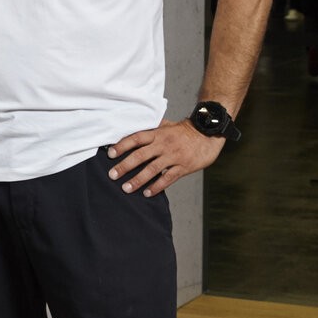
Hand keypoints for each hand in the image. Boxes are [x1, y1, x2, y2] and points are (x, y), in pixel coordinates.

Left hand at [106, 119, 224, 197]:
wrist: (208, 134)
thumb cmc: (184, 130)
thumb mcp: (166, 125)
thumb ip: (151, 128)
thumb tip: (132, 126)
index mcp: (158, 133)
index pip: (136, 138)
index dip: (122, 146)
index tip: (110, 154)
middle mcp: (164, 145)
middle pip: (140, 156)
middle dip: (125, 166)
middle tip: (112, 175)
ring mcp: (173, 156)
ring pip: (152, 169)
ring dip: (138, 179)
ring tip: (126, 188)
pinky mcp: (183, 167)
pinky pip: (168, 178)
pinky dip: (157, 186)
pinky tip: (147, 193)